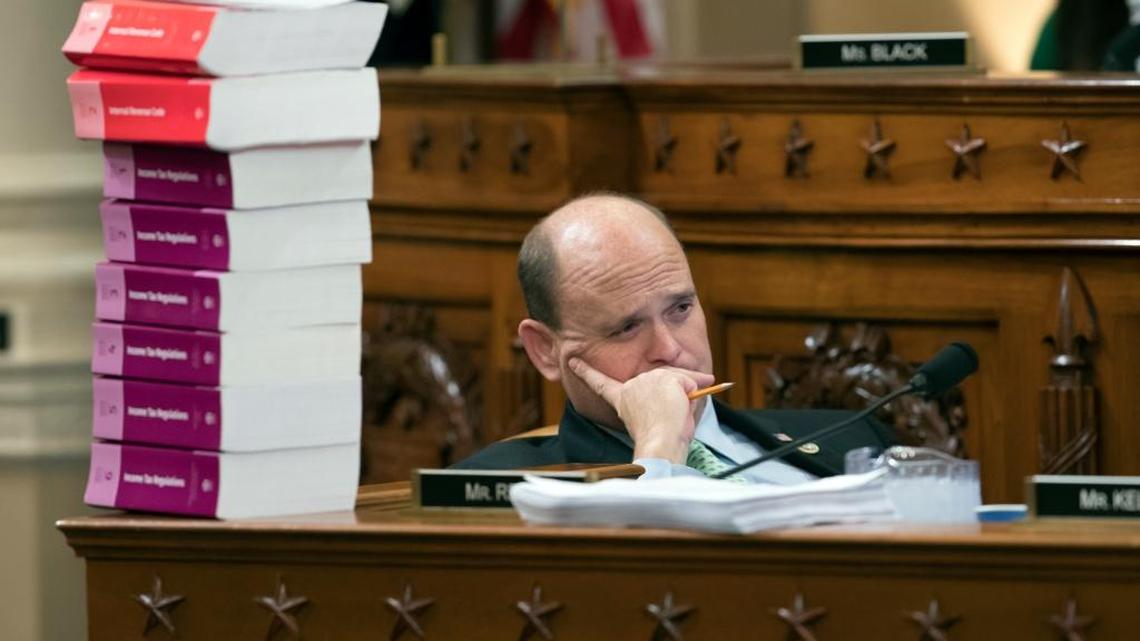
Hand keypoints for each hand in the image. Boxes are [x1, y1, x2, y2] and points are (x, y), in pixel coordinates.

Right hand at [568, 358, 714, 462]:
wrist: (660, 445)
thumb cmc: (661, 442)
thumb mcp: (662, 418)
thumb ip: (675, 397)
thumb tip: (707, 379)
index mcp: (622, 399)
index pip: (601, 383)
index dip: (586, 372)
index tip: (573, 360)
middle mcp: (631, 386)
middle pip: (663, 378)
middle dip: (680, 389)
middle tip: (682, 411)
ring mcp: (648, 380)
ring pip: (679, 379)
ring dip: (688, 394)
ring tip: (679, 417)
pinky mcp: (665, 379)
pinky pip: (690, 382)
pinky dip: (695, 394)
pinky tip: (684, 407)